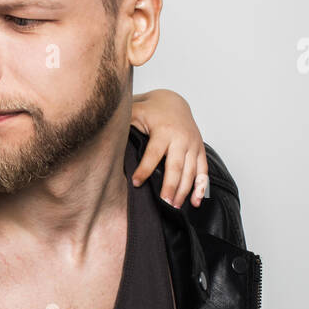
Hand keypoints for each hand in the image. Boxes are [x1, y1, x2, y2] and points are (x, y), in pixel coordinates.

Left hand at [130, 89, 208, 207]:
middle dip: (171, 185)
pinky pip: (203, 171)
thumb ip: (124, 122)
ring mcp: (193, 145)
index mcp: (163, 131)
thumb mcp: (136, 111)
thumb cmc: (152, 110)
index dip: (145, 169)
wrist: (175, 102)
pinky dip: (201, 187)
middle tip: (164, 202)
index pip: (153, 153)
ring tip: (174, 206)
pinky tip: (195, 202)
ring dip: (184, 190)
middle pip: (176, 166)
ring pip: (191, 171)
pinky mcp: (200, 150)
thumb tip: (105, 135)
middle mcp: (181, 138)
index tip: (136, 183)